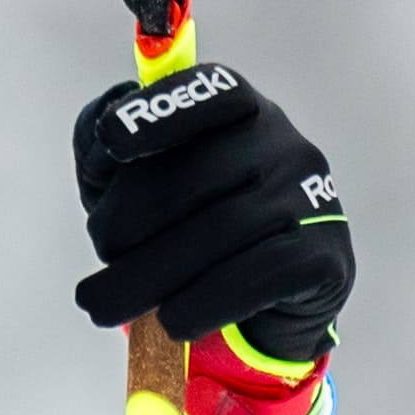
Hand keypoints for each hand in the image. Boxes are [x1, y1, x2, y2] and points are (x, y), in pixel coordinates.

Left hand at [69, 59, 351, 414]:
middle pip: (194, 175)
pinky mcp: (325, 256)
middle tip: (89, 275)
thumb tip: (101, 142)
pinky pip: (257, 275)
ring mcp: (311, 197)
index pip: (209, 92)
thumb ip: (105, 152)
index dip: (158, 113)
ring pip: (220, 230)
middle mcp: (283, 145)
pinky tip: (172, 322)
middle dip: (124, 227)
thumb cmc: (184, 233)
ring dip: (146, 277)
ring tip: (101, 308)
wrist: (260, 312)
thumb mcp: (133, 187)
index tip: (111, 142)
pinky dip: (203, 302)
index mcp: (239, 113)